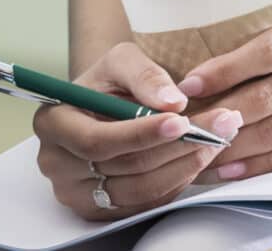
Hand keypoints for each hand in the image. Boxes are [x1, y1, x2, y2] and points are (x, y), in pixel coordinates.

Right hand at [31, 41, 244, 221]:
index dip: (141, 134)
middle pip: (124, 167)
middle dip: (176, 147)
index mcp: (52, 123)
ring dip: (183, 166)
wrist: (100, 105)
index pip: (98, 140)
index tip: (182, 120)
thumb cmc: (107, 82)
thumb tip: (173, 101)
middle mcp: (57, 163)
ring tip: (215, 140)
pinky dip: (175, 182)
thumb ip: (144, 74)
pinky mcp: (99, 211)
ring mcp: (76, 193)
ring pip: (139, 190)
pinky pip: (145, 204)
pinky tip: (195, 159)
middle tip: (218, 126)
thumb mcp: (120, 61)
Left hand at [172, 18, 271, 181]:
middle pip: (269, 95)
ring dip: (236, 144)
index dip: (226, 69)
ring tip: (202, 151)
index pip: (268, 52)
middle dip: (222, 114)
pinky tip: (232, 168)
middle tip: (187, 127)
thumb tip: (191, 77)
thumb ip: (245, 49)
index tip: (189, 86)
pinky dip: (262, 164)